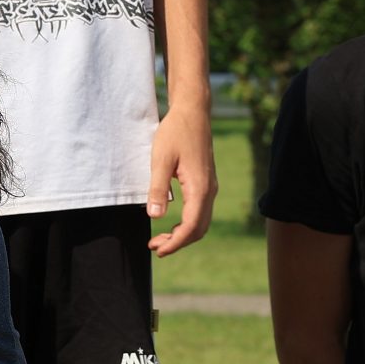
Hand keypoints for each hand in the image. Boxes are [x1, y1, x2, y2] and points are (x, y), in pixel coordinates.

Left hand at [147, 106, 217, 254]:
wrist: (193, 113)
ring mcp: (210, 187)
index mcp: (200, 188)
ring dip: (182, 234)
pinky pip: (200, 211)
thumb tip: (154, 216)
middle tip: (155, 247)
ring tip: (160, 238)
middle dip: (178, 242)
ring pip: (201, 222)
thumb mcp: (160, 160)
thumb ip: (157, 188)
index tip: (158, 250)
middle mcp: (209, 190)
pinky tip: (172, 223)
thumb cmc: (175, 133)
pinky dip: (188, 223)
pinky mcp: (206, 183)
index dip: (175, 243)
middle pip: (199, 229)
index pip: (191, 227)